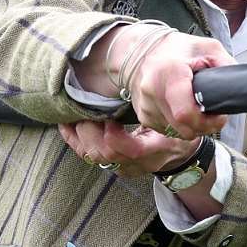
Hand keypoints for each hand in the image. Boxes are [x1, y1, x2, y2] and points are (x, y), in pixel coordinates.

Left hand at [58, 118, 193, 177]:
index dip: (115, 137)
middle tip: (84, 111)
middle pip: (105, 154)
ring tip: (72, 115)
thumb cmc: (176, 128)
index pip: (132, 150)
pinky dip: (75, 141)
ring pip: (94, 157)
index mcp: (158, 148)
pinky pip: (89, 157)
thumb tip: (149, 79)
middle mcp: (139, 162)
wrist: (180, 154)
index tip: (110, 119)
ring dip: (79, 135)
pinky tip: (66, 126)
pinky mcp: (115, 167)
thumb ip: (160, 105)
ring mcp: (125, 167)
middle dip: (90, 131)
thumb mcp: (176, 116)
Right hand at [102, 26, 229, 141]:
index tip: (218, 116)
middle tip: (212, 114)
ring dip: (191, 126)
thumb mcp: (208, 48)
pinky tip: (181, 108)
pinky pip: (167, 130)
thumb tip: (237, 87)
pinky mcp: (143, 116)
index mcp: (170, 73)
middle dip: (204, 126)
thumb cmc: (178, 49)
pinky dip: (178, 125)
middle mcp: (153, 91)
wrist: (144, 50)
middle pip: (184, 128)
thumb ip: (225, 66)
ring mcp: (146, 106)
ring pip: (177, 133)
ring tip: (195, 107)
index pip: (185, 114)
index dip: (207, 122)